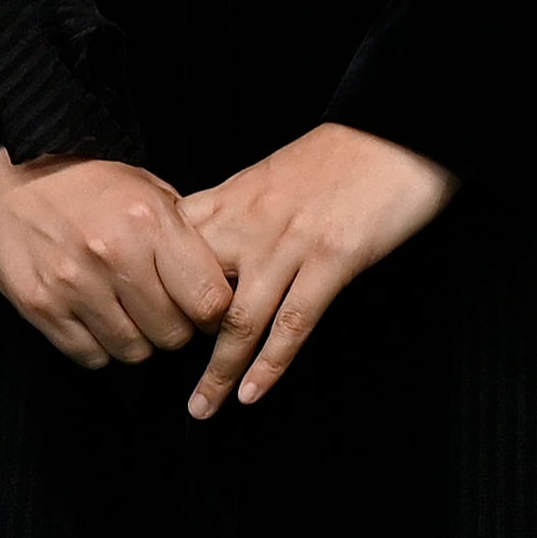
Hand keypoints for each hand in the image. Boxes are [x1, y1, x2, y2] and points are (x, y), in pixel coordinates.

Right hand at [0, 150, 233, 367]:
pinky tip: (93, 315)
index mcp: (148, 221)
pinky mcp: (40, 306)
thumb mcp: (143, 185)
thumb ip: (181, 231)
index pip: (210, 301)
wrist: (0, 174)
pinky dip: (98, 344)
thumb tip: (219, 278)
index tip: (201, 306)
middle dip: (174, 327)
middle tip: (159, 307)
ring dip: (136, 339)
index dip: (212, 311)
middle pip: (173, 335)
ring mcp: (73, 284)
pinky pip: (91, 356)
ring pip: (134, 351)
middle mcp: (113, 255)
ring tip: (124, 310)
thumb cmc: (79, 177)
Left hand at [177, 122, 452, 418]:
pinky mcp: (332, 260)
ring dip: (216, 372)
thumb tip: (205, 252)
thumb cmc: (335, 157)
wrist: (395, 130)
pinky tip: (253, 393)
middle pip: (191, 287)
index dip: (148, 287)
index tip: (140, 321)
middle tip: (163, 372)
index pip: (166, 249)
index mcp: (229, 198)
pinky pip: (293, 324)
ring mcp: (288, 243)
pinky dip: (270, 366)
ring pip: (237, 319)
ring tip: (202, 408)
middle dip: (173, 335)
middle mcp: (248, 222)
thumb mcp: (267, 177)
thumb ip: (232, 214)